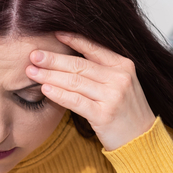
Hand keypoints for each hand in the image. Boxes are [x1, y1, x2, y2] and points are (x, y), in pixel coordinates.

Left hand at [26, 33, 155, 150]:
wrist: (141, 138)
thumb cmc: (124, 111)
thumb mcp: (119, 84)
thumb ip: (100, 70)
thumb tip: (68, 58)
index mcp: (122, 65)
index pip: (93, 48)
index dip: (72, 39)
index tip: (53, 33)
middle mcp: (119, 77)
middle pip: (79, 64)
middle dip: (53, 59)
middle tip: (33, 55)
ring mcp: (112, 96)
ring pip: (74, 81)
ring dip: (50, 76)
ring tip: (32, 72)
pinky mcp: (104, 115)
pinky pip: (76, 101)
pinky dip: (59, 95)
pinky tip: (45, 90)